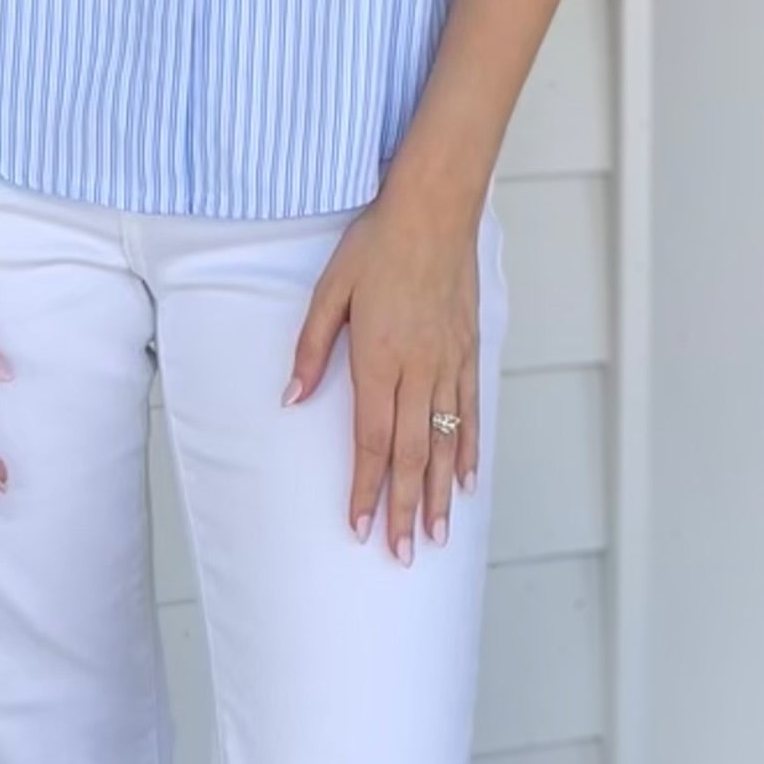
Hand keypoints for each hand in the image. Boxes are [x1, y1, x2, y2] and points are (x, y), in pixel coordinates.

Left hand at [285, 190, 478, 562]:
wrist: (434, 209)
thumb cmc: (378, 245)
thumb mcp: (330, 292)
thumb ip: (311, 349)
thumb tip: (292, 398)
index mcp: (380, 360)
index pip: (371, 442)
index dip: (365, 489)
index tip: (358, 527)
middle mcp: (419, 371)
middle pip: (410, 455)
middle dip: (402, 509)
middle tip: (400, 554)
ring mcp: (449, 365)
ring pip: (445, 444)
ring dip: (437, 494)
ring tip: (435, 536)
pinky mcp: (468, 353)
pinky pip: (470, 414)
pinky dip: (469, 453)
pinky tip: (466, 483)